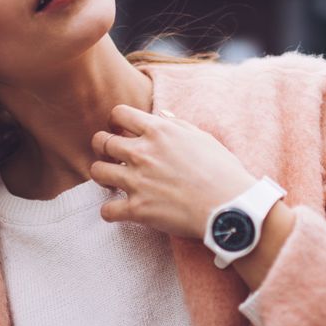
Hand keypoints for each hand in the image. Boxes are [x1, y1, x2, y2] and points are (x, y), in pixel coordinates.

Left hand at [90, 105, 256, 239]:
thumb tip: (161, 115)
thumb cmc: (222, 171)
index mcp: (158, 131)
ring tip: (113, 181)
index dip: (115, 121)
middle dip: (102, 147)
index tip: (120, 130)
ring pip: (97, 171)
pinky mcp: (138, 209)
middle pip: (101, 141)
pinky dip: (110, 211)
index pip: (118, 113)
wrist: (229, 206)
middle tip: (111, 155)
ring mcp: (137, 181)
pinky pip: (106, 210)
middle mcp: (142, 152)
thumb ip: (177, 124)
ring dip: (102, 175)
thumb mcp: (202, 137)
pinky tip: (119, 210)